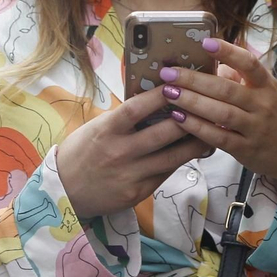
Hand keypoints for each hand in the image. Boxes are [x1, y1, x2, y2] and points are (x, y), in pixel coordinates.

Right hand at [55, 87, 213, 220]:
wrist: (64, 190)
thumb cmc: (82, 151)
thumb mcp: (98, 127)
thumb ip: (125, 117)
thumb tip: (157, 98)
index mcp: (106, 131)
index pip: (136, 109)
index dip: (159, 96)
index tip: (178, 83)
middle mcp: (119, 152)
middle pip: (162, 133)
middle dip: (188, 118)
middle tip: (207, 104)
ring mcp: (130, 175)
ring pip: (172, 157)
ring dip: (195, 142)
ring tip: (212, 128)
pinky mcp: (138, 193)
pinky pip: (165, 173)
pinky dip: (181, 160)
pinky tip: (194, 150)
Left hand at [160, 39, 276, 184]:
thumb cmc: (273, 112)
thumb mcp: (264, 90)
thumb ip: (238, 76)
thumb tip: (208, 62)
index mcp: (266, 85)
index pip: (249, 64)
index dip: (228, 52)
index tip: (206, 43)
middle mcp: (262, 105)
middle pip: (226, 89)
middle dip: (194, 79)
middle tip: (169, 72)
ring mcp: (254, 128)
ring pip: (220, 113)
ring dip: (192, 102)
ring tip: (168, 92)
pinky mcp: (244, 149)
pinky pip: (217, 136)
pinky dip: (196, 126)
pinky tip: (178, 117)